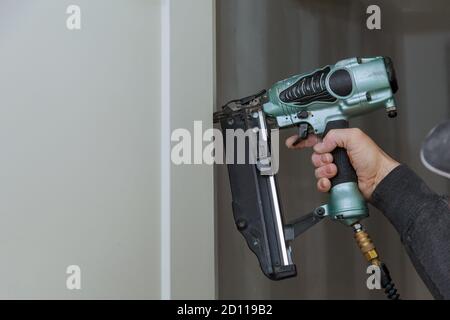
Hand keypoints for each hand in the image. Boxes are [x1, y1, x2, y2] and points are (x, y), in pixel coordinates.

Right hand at [285, 128, 399, 199]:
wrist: (379, 180)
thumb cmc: (373, 160)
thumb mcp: (355, 137)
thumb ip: (335, 135)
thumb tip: (321, 144)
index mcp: (340, 142)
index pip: (317, 139)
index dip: (304, 140)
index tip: (293, 142)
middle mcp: (337, 155)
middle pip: (315, 156)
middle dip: (320, 158)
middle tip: (331, 159)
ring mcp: (336, 170)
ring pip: (317, 170)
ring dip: (324, 171)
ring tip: (335, 171)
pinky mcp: (335, 183)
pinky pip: (321, 183)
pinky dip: (323, 183)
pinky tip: (330, 181)